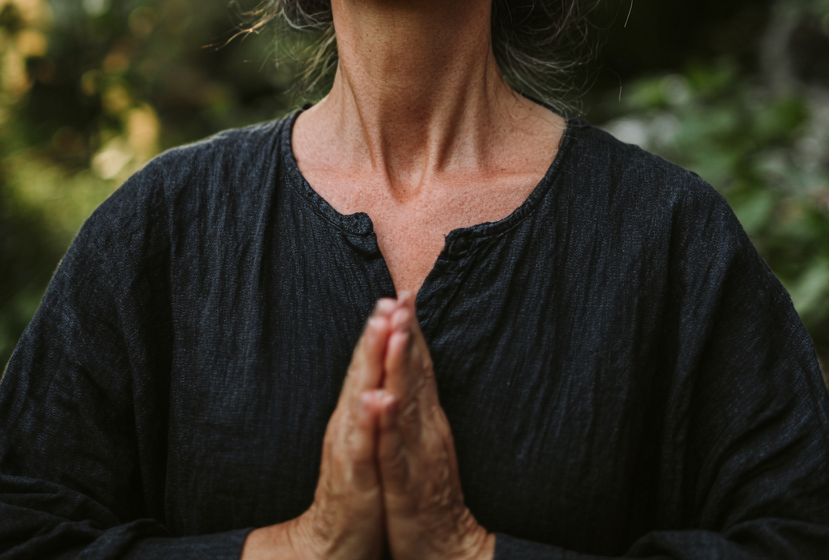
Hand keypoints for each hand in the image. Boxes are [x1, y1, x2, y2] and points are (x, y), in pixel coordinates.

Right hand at [242, 299, 395, 559]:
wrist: (331, 540)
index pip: (370, 362)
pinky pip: (362, 445)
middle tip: (387, 298)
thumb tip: (381, 364)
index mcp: (357, 410)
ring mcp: (350, 445)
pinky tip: (376, 397)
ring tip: (382, 329)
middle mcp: (349, 420)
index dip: (384, 328)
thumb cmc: (358, 485)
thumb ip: (371, 398)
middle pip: (363, 368)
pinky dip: (369, 419)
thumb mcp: (367, 436)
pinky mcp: (354, 476)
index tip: (398, 295)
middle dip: (375, 332)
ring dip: (370, 361)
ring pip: (361, 395)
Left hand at [377, 294, 493, 559]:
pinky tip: (382, 400)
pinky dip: (389, 424)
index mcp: (428, 419)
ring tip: (398, 333)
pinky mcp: (405, 484)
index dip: (412, 329)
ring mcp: (418, 455)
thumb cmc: (430, 494)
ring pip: (407, 403)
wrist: (447, 549)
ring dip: (402, 366)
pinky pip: (394, 451)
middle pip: (417, 374)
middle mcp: (427, 429)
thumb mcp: (427, 444)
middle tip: (404, 297)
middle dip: (409, 334)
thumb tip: (417, 373)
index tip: (404, 293)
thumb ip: (423, 407)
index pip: (419, 366)